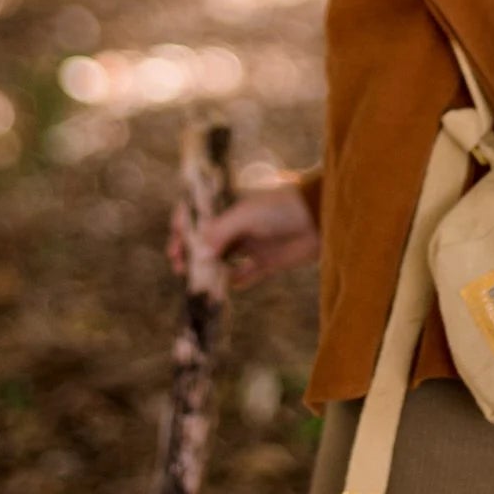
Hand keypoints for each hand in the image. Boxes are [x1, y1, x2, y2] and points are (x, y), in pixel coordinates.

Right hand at [166, 176, 319, 288]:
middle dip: (192, 255)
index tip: (174, 247)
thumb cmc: (281, 207)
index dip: (183, 231)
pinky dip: (237, 281)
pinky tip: (231, 286)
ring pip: (223, 261)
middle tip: (181, 268)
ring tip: (200, 282)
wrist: (320, 217)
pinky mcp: (268, 262)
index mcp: (230, 209)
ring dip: (210, 270)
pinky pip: (247, 274)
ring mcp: (252, 245)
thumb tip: (198, 254)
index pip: (199, 219)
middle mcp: (238, 227)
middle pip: (207, 243)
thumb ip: (221, 233)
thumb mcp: (247, 215)